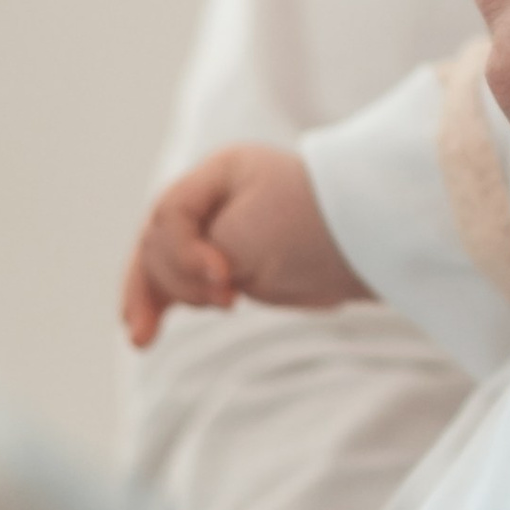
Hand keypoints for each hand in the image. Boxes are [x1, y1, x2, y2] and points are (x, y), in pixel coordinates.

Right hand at [121, 143, 371, 347]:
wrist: (368, 249)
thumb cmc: (313, 229)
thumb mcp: (250, 233)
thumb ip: (197, 255)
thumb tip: (163, 289)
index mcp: (217, 173)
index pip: (169, 213)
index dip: (184, 251)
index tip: (225, 275)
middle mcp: (209, 199)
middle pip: (158, 241)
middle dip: (180, 276)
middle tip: (229, 297)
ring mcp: (212, 234)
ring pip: (160, 267)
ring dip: (171, 295)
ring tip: (217, 306)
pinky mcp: (221, 269)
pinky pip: (173, 286)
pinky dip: (158, 306)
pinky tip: (141, 336)